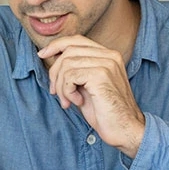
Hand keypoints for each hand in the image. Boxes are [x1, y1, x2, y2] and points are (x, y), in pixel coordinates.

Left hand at [37, 35, 145, 157]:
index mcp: (108, 55)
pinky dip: (67, 91)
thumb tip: (52, 58)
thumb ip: (76, 70)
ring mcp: (106, 64)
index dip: (56, 45)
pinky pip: (69, 76)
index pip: (77, 40)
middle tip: (55, 92)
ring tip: (67, 101)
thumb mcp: (87, 85)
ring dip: (60, 86)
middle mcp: (109, 55)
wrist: (125, 129)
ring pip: (66, 64)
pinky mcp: (100, 75)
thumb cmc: (105, 111)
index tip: (42, 54)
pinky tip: (77, 102)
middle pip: (68, 51)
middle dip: (55, 72)